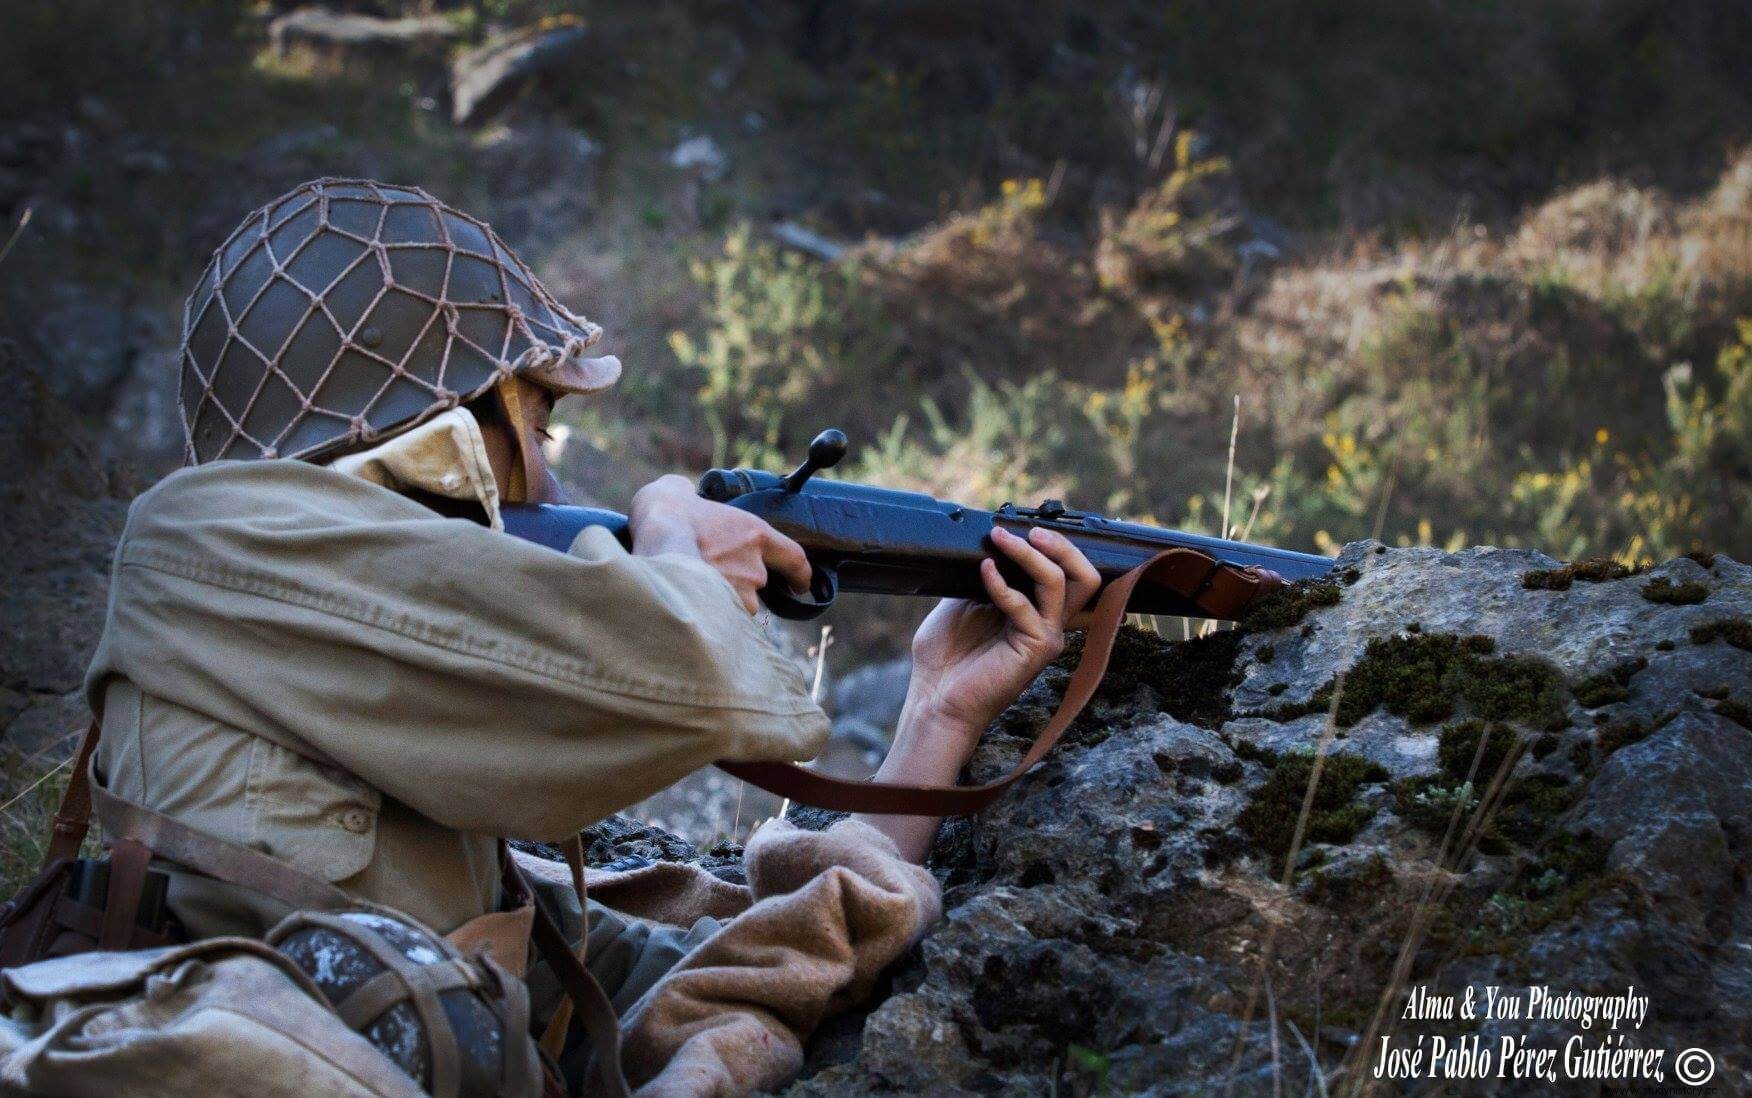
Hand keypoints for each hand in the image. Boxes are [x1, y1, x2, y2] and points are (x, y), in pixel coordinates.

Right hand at [627, 474, 810, 613]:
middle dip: (738, 587)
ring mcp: (739, 593)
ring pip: (737, 608)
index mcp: (755, 534)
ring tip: (694, 592)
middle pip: (756, 587)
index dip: (800, 575)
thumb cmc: (666, 510)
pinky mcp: (720, 611)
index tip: (800, 585)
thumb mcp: (688, 493)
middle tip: (710, 576)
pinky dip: (708, 618)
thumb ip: (696, 499)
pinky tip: (688, 607)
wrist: (653, 536)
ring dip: (722, 603)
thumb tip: (682, 494)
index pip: (794, 558)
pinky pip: (720, 621)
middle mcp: (754, 568)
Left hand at [905, 526, 1101, 750]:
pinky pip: (1026, 605)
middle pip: (1086, 576)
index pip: (1067, 572)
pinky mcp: (1035, 649)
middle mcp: (1049, 623)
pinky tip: (984, 571)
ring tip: (1003, 538)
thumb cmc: (946, 656)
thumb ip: (984, 575)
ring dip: (1030, 555)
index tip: (1020, 525)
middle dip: (1062, 546)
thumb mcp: (963, 601)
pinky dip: (1002, 583)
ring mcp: (1046, 636)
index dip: (1053, 545)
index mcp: (1036, 611)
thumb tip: (989, 541)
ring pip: (1061, 582)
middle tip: (1031, 531)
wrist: (934, 697)